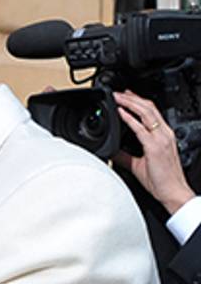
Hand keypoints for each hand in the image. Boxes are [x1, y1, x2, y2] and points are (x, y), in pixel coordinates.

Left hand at [114, 89, 196, 214]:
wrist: (173, 192)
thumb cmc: (161, 180)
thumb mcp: (138, 164)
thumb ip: (125, 156)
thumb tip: (111, 151)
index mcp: (163, 136)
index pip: (151, 112)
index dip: (138, 101)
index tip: (126, 96)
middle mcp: (164, 134)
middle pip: (149, 107)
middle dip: (132, 97)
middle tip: (119, 92)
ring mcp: (161, 139)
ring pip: (146, 112)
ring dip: (130, 103)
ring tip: (118, 97)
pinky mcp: (155, 147)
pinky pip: (141, 128)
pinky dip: (129, 118)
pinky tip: (121, 112)